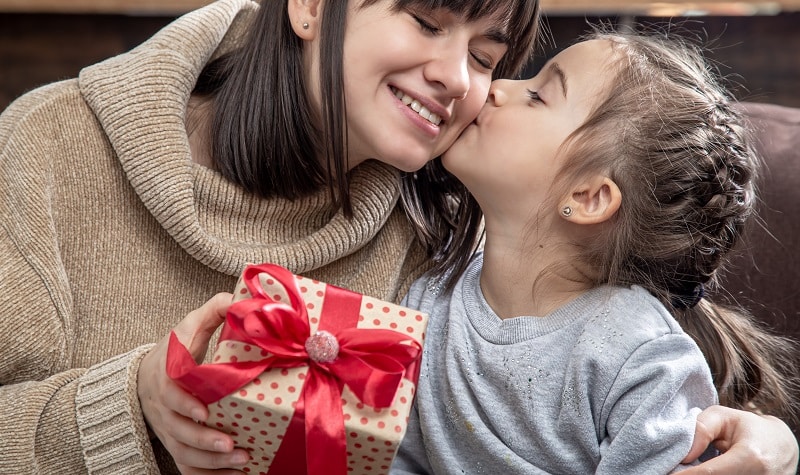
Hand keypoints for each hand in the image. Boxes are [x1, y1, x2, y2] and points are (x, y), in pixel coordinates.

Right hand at [138, 293, 249, 473]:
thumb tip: (242, 300)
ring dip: (211, 461)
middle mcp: (163, 407)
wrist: (143, 376)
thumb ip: (214, 310)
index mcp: (166, 375)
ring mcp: (167, 428)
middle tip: (232, 445)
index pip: (171, 392)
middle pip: (177, 430)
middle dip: (204, 440)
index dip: (185, 404)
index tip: (205, 411)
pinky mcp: (174, 444)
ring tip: (242, 460)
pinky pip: (186, 467)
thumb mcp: (190, 324)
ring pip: (183, 452)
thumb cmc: (175, 349)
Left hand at [681, 405, 798, 473]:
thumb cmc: (749, 428)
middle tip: (673, 470)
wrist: (783, 446)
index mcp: (750, 457)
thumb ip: (701, 428)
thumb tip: (684, 455)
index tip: (668, 474)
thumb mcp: (724, 416)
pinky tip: (700, 472)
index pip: (710, 473)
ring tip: (687, 468)